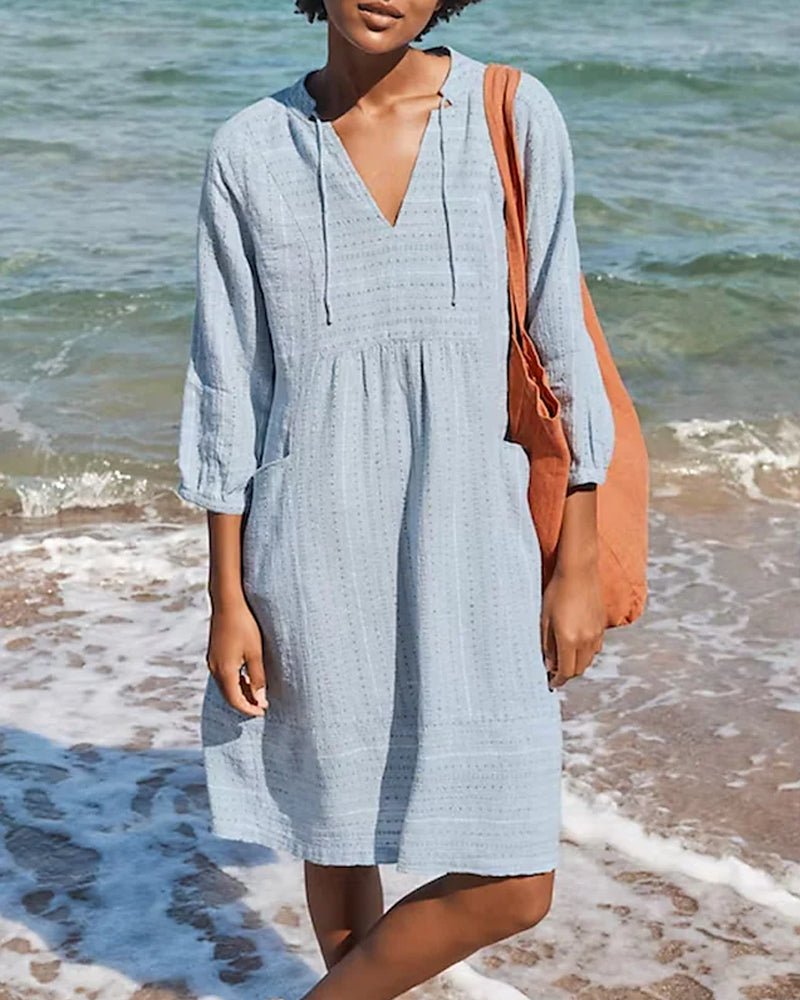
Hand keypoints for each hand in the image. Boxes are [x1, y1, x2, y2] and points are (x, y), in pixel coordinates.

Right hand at [206, 597, 269, 716]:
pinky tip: (247, 677)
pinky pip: (223, 675)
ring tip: (257, 693)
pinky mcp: (214, 653)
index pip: (235, 700)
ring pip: (225, 685)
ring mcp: (212, 660)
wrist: (227, 602)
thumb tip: (259, 699)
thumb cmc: (244, 625)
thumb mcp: (256, 652)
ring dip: (240, 692)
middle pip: (228, 695)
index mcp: (224, 671)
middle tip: (262, 706)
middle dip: (245, 703)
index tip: (263, 712)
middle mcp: (214, 668)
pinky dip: (235, 681)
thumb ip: (257, 677)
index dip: (249, 709)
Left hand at [540, 562, 604, 688]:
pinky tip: (575, 645)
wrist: (579, 571)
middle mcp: (586, 640)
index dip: (557, 680)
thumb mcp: (545, 619)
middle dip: (567, 674)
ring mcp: (597, 633)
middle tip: (555, 672)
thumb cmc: (556, 592)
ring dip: (577, 664)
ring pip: (588, 660)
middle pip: (579, 669)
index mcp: (569, 639)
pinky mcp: (602, 626)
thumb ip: (547, 645)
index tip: (551, 683)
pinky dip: (585, 653)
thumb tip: (550, 664)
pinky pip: (595, 648)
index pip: (565, 671)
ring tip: (564, 658)